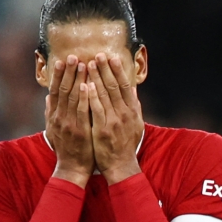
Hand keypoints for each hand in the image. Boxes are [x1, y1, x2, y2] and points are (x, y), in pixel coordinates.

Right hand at [45, 55, 94, 187]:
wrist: (72, 168)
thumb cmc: (67, 148)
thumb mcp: (54, 129)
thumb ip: (50, 112)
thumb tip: (47, 96)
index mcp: (54, 116)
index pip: (55, 91)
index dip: (58, 75)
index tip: (61, 60)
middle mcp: (59, 117)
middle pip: (63, 90)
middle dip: (68, 72)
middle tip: (72, 55)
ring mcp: (69, 124)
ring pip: (73, 98)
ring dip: (77, 80)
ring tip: (82, 64)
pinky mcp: (80, 131)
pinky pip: (82, 111)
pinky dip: (84, 98)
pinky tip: (88, 86)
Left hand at [89, 53, 143, 183]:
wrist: (121, 166)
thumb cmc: (126, 145)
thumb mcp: (136, 125)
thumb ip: (134, 107)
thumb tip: (133, 90)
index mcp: (132, 111)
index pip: (125, 86)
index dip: (118, 71)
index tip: (112, 57)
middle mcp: (124, 114)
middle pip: (114, 87)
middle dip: (105, 69)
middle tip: (98, 55)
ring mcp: (113, 121)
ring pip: (104, 95)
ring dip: (95, 78)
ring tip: (88, 64)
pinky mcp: (102, 129)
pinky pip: (96, 109)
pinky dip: (91, 96)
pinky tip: (85, 84)